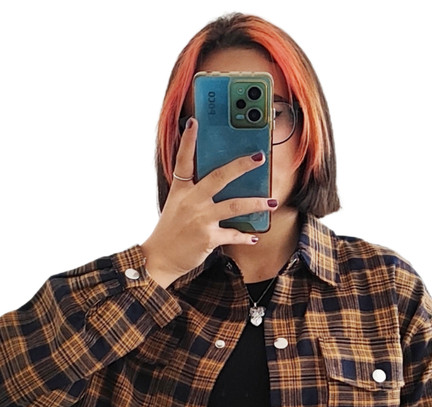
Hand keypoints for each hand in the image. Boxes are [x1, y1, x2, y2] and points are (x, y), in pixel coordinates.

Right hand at [140, 118, 278, 287]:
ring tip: (271, 202)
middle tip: (260, 157)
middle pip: (219, 177)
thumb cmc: (170, 232)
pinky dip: (245, 237)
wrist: (160, 259)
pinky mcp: (208, 238)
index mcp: (181, 191)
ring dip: (256, 203)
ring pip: (234, 206)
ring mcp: (200, 219)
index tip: (194, 122)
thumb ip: (193, 193)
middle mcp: (191, 202)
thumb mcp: (176, 207)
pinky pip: (233, 235)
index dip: (187, 141)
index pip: (183, 161)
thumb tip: (217, 184)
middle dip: (242, 166)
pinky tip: (254, 237)